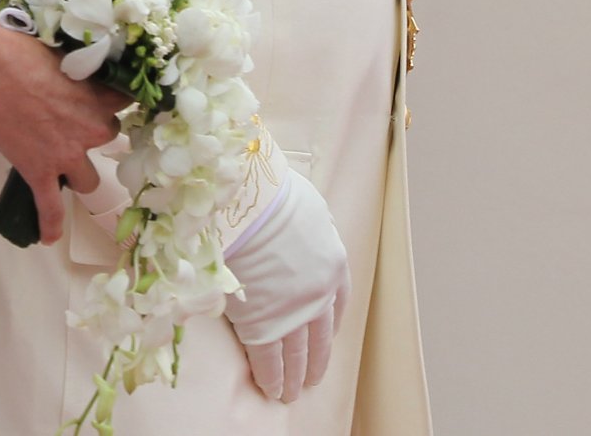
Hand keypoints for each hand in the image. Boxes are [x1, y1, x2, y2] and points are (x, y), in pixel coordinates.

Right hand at [0, 22, 123, 245]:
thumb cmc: (19, 52)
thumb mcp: (62, 54)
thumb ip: (80, 71)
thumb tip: (82, 73)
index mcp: (99, 97)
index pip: (128, 102)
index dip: (115, 99)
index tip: (109, 97)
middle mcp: (91, 130)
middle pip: (108, 137)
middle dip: (92, 130)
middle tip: (69, 117)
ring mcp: (66, 156)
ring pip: (89, 179)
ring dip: (79, 172)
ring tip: (62, 162)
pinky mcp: (39, 173)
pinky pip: (50, 208)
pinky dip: (50, 224)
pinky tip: (49, 237)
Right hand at [223, 170, 350, 403]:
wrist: (253, 207)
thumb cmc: (277, 197)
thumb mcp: (311, 207)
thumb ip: (315, 227)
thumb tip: (311, 227)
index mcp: (334, 266)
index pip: (337, 305)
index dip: (330, 323)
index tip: (325, 336)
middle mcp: (319, 296)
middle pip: (319, 337)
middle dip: (315, 361)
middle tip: (311, 379)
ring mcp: (292, 313)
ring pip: (297, 353)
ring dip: (294, 376)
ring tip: (289, 392)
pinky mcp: (264, 325)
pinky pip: (268, 358)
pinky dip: (271, 376)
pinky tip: (270, 387)